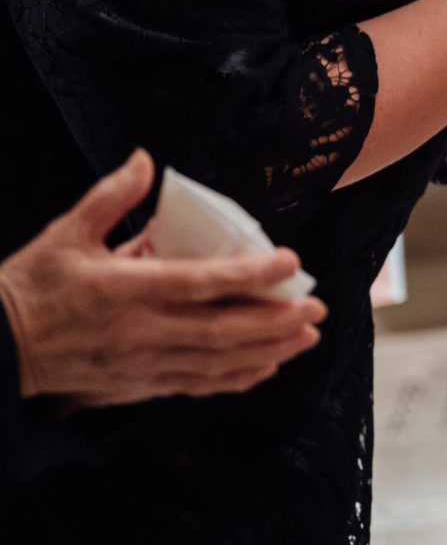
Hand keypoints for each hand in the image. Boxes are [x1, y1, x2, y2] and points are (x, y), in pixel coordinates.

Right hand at [0, 150, 324, 406]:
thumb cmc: (32, 286)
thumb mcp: (67, 234)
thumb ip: (111, 197)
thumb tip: (144, 159)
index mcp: (127, 289)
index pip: (201, 282)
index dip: (250, 275)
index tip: (291, 262)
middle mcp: (141, 331)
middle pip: (221, 330)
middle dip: (275, 321)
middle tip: (317, 307)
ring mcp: (141, 363)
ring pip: (216, 362)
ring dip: (267, 351)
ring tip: (307, 337)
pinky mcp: (137, 385)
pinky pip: (195, 385)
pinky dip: (234, 379)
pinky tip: (265, 368)